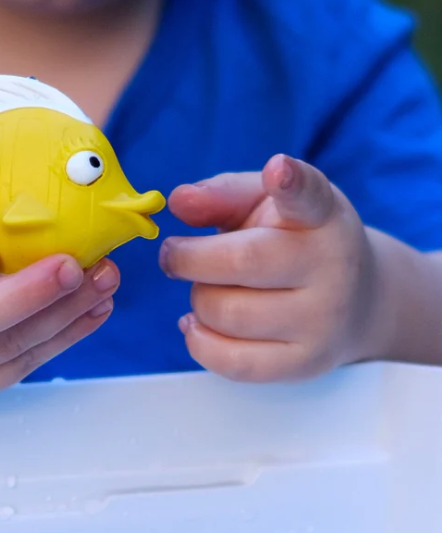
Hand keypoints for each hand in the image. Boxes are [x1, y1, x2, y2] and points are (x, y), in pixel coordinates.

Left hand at [160, 155, 378, 381]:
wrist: (359, 299)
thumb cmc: (295, 238)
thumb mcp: (266, 201)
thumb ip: (221, 193)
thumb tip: (179, 201)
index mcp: (321, 214)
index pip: (308, 196)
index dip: (290, 182)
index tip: (278, 168)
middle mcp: (331, 267)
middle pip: (239, 263)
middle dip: (187, 258)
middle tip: (174, 252)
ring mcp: (323, 321)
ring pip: (226, 313)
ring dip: (198, 298)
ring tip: (208, 287)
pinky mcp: (305, 364)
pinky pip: (232, 363)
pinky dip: (199, 341)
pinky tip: (198, 321)